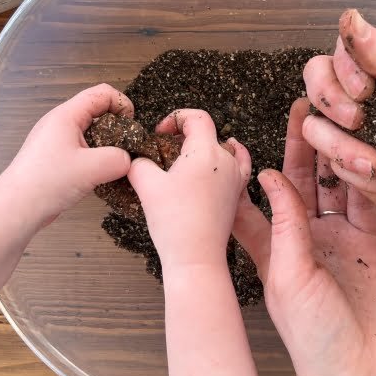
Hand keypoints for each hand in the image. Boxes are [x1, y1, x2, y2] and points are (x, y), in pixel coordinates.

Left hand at [0, 84, 133, 222]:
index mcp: (67, 115)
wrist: (16, 209)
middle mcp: (60, 123)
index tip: (132, 126)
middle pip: (97, 112)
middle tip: (126, 149)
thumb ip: (119, 159)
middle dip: (117, 127)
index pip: (102, 93)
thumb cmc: (49, 182)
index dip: (122, 104)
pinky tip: (99, 177)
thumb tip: (129, 160)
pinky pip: (83, 150)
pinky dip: (95, 159)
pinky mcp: (55, 159)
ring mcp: (56, 141)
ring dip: (107, 146)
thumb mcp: (92, 168)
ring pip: (91, 134)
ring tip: (114, 166)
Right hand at [128, 109, 251, 270]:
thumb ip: (138, 163)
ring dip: (203, 147)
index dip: (176, 118)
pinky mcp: (237, 194)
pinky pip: (239, 165)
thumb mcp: (146, 185)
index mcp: (206, 151)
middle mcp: (226, 160)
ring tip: (185, 159)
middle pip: (208, 132)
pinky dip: (231, 157)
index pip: (197, 117)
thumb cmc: (174, 222)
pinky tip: (224, 158)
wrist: (196, 257)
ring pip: (223, 148)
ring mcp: (236, 177)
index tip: (160, 133)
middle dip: (184, 135)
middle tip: (164, 150)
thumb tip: (136, 158)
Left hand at [233, 99, 375, 375]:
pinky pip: (364, 199)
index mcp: (272, 248)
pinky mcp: (369, 241)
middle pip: (299, 181)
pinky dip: (363, 173)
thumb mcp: (290, 276)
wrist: (362, 372)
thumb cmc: (314, 338)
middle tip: (303, 107)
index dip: (251, 167)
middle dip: (300, 145)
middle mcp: (303, 237)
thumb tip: (269, 177)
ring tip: (333, 114)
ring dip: (332, 151)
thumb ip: (283, 225)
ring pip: (332, 184)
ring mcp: (337, 238)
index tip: (245, 133)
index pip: (256, 199)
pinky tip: (362, 145)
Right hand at [301, 9, 375, 263]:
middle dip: (331, 102)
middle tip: (358, 122)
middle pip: (316, 77)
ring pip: (314, 124)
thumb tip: (349, 18)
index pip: (343, 48)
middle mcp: (367, 92)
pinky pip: (328, 161)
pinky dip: (359, 174)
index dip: (344, 69)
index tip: (366, 91)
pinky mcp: (347, 162)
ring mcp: (354, 129)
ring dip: (346, 149)